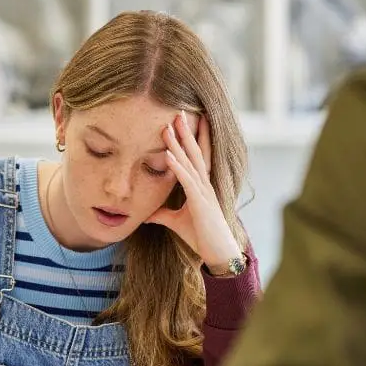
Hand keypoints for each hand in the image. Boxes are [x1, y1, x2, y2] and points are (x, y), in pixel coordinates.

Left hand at [146, 111, 241, 272]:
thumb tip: (147, 214)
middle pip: (194, 152)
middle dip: (186, 132)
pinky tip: (168, 155)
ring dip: (179, 144)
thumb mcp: (176, 222)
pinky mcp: (201, 202)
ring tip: (169, 126)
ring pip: (190, 162)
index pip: (196, 157)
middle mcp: (205, 184)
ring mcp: (204, 192)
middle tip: (178, 112)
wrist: (218, 252)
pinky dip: (177, 167)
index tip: (186, 121)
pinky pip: (187, 181)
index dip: (192, 138)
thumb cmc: (201, 236)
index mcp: (201, 186)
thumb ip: (163, 215)